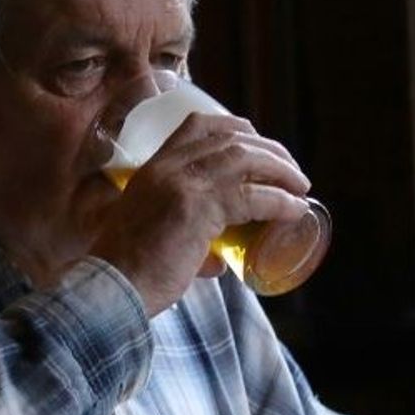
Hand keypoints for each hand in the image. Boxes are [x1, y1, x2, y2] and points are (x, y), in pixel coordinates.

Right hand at [88, 111, 311, 316]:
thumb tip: (217, 261)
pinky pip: (252, 196)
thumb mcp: (156, 235)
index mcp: (152, 169)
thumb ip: (188, 240)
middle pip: (230, 139)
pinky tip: (295, 210)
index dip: (236, 127)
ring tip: (301, 188)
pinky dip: (281, 201)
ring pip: (245, 160)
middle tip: (293, 172)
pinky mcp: (196, 208)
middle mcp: (166, 169)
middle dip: (270, 150)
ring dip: (281, 171)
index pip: (197, 125)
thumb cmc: (133, 272)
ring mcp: (181, 184)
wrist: (112, 288)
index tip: (259, 141)